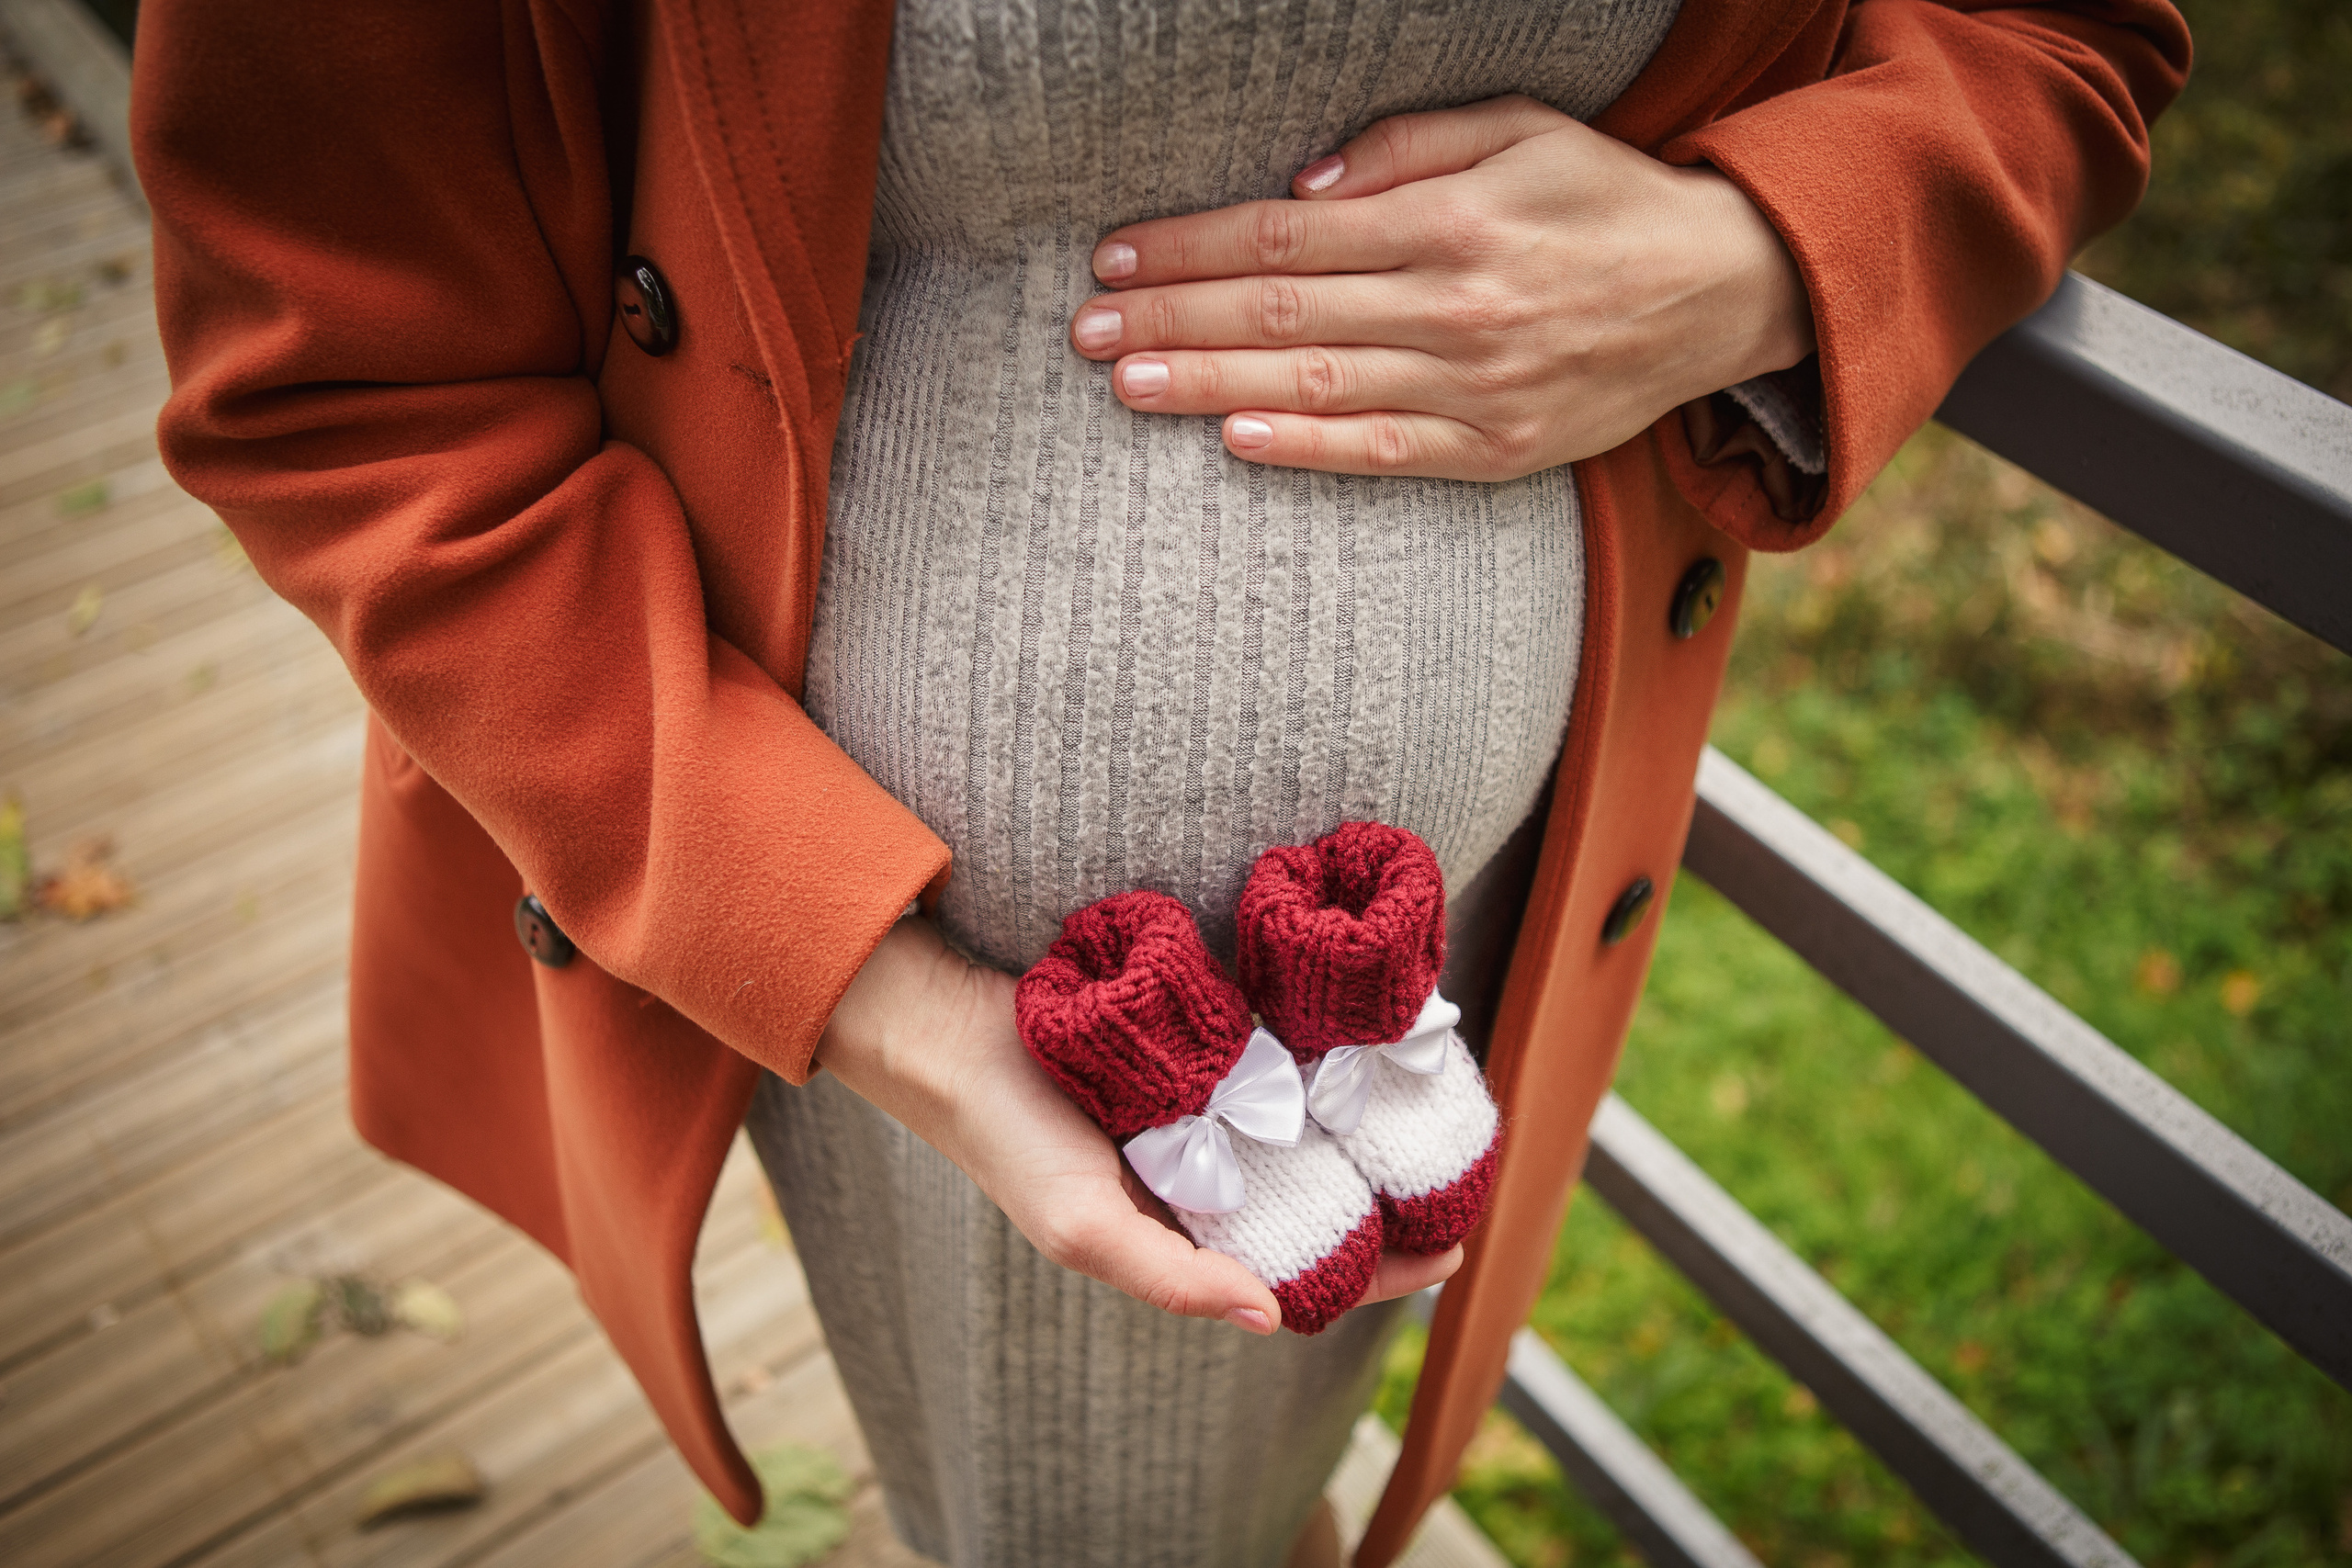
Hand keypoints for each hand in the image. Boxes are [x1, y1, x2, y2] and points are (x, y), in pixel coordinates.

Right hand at [814, 918, 1461, 1333]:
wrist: (958, 1035)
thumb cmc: (1012, 1142)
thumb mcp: (1085, 1229)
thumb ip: (1173, 1278)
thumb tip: (1271, 1317)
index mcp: (1186, 1238)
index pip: (1304, 1274)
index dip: (1382, 1273)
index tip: (1453, 1252)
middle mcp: (1207, 1184)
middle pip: (1323, 1206)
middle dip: (1394, 1203)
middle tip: (1468, 1179)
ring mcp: (1209, 1119)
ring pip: (1310, 1140)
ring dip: (1368, 1134)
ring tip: (1438, 1119)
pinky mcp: (1204, 1058)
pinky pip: (1282, 1075)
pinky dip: (1327, 1074)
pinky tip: (1375, 1058)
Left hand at [1069, 95, 1814, 480]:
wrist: (1723, 292)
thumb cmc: (1603, 200)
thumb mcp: (1520, 130)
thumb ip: (1407, 145)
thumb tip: (1300, 178)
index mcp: (1451, 218)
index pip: (1287, 231)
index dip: (1192, 245)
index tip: (1118, 258)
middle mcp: (1454, 303)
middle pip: (1280, 309)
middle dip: (1173, 319)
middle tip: (1085, 330)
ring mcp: (1473, 386)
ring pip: (1312, 384)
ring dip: (1208, 383)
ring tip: (1125, 384)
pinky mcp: (1495, 451)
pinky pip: (1379, 453)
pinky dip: (1302, 447)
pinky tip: (1230, 438)